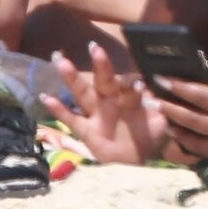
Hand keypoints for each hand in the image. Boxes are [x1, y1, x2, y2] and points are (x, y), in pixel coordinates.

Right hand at [40, 43, 168, 164]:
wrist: (138, 161)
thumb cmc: (149, 136)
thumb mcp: (160, 122)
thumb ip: (159, 108)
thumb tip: (159, 94)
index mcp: (129, 97)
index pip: (128, 84)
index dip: (131, 83)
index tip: (137, 82)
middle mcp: (111, 102)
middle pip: (104, 81)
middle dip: (101, 65)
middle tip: (95, 47)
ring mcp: (96, 115)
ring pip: (83, 94)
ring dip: (73, 79)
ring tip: (61, 62)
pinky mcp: (86, 131)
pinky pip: (71, 119)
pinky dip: (59, 109)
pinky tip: (47, 98)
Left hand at [151, 33, 207, 171]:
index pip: (202, 96)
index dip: (179, 86)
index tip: (161, 78)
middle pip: (191, 120)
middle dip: (168, 108)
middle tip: (148, 99)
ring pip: (195, 140)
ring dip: (177, 129)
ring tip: (162, 118)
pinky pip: (207, 154)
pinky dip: (192, 146)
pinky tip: (184, 138)